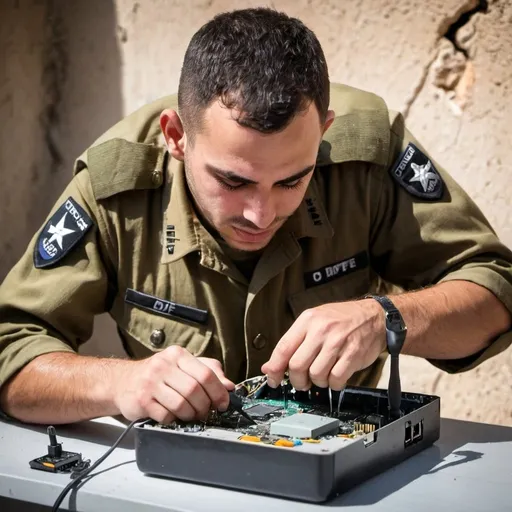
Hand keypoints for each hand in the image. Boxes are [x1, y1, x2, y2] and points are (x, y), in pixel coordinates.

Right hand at [114, 346, 234, 422]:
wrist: (123, 382)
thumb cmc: (160, 375)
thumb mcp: (184, 367)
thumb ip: (208, 372)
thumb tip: (230, 386)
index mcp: (178, 354)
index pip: (205, 373)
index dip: (218, 391)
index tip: (223, 403)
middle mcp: (163, 365)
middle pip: (195, 390)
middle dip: (205, 406)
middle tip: (206, 412)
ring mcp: (150, 383)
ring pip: (181, 405)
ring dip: (190, 415)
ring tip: (190, 415)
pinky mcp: (142, 400)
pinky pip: (166, 416)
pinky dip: (174, 420)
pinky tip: (172, 416)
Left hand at [261, 299, 385, 390]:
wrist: (374, 316)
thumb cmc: (341, 320)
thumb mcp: (314, 322)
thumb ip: (292, 343)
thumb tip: (269, 367)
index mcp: (308, 320)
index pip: (283, 348)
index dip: (274, 368)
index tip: (273, 379)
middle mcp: (321, 330)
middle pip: (297, 366)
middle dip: (297, 380)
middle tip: (302, 382)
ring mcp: (338, 342)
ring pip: (316, 375)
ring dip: (317, 382)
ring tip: (322, 375)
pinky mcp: (353, 355)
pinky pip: (335, 379)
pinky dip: (333, 384)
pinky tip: (335, 377)